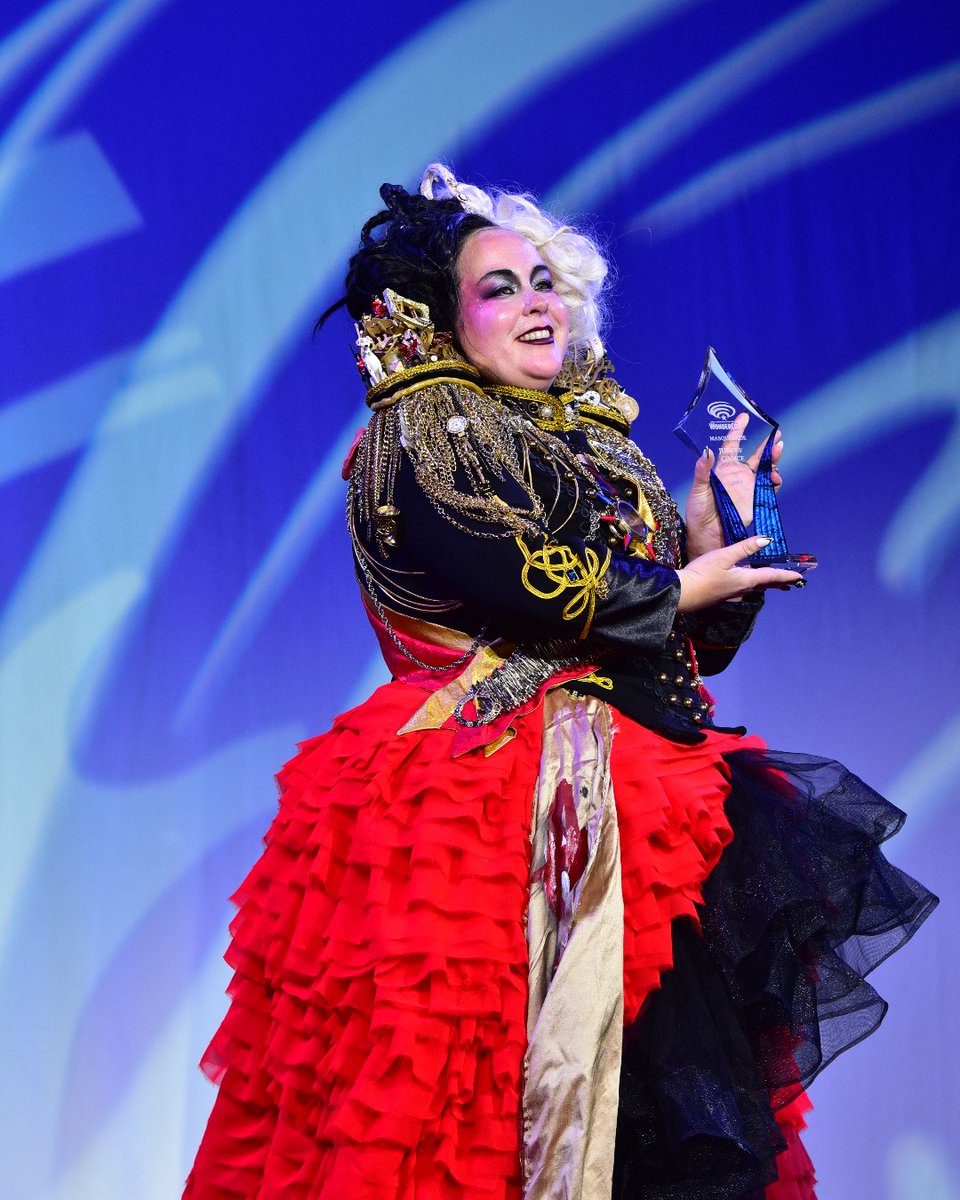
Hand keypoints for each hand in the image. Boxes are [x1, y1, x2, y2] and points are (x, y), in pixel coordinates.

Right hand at [677, 536, 801, 611]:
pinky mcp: (722, 595)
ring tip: (774, 583)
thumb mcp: (724, 556)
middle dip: (779, 583)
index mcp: (746, 579)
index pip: (772, 576)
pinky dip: (753, 585)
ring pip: (755, 587)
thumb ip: (745, 548)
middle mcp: (742, 589)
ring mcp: (732, 594)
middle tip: (792, 583)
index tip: (800, 577)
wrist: (683, 594)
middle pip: (766, 584)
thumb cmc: (702, 574)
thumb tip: (767, 540)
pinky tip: (747, 583)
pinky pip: (744, 589)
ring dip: (767, 584)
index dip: (787, 575)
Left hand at [684, 414, 782, 559]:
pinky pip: (769, 487)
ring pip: (766, 470)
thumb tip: (706, 451)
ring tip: (778, 452)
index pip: (731, 445)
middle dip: (767, 445)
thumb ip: (702, 471)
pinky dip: (775, 481)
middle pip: (756, 456)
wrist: (707, 534)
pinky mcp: (755, 500)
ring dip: (774, 460)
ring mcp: (748, 487)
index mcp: (722, 469)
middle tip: (777, 435)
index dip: (737, 430)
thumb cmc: (698, 512)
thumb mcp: (697, 490)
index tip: (743, 416)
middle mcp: (737, 475)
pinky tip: (775, 478)